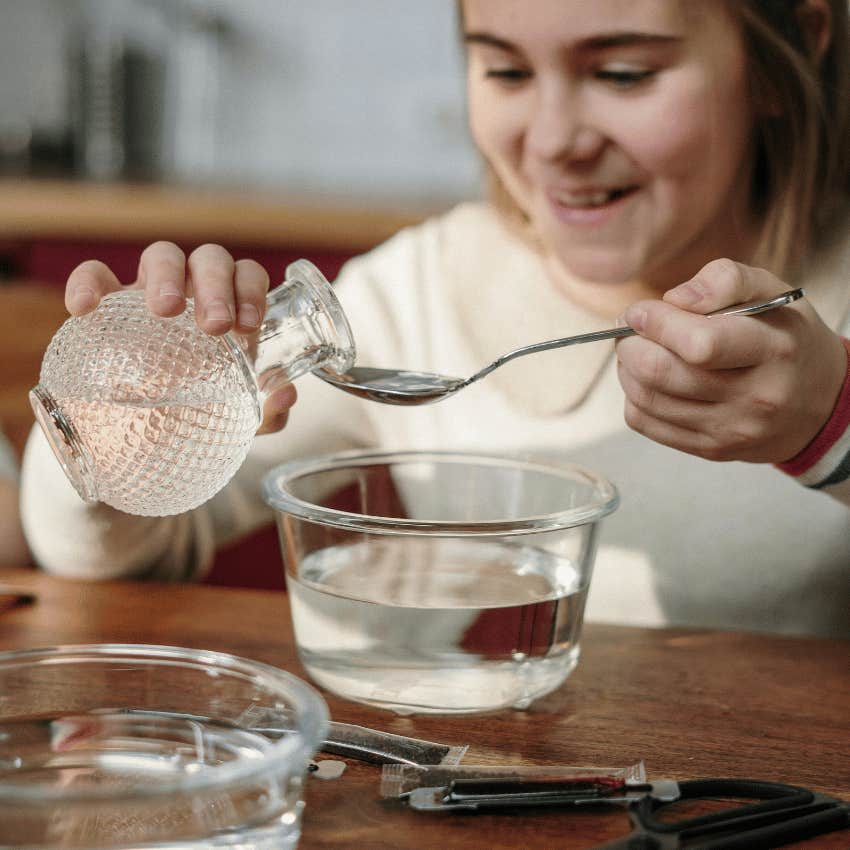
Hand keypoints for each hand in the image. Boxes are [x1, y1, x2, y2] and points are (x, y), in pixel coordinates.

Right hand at [64, 242, 295, 434]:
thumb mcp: (238, 417)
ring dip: (167, 276)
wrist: (145, 434)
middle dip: (216, 285)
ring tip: (165, 310)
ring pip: (162, 254)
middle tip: (215, 326)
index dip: (251, 290)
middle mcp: (194, 291)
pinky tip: (86, 308)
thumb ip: (267, 411)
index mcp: (230, 309)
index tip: (249, 326)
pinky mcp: (106, 304)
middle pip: (209, 260)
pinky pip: (94, 274)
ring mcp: (148, 292)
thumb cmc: (201, 410)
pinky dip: (89, 283)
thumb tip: (286, 397)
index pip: (247, 275)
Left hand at [616, 259, 846, 462]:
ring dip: (626, 369)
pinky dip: (633, 397)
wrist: (818, 404)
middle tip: (631, 330)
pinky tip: (648, 380)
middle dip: (630, 345)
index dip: (655, 322)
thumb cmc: (785, 339)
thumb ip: (725, 280)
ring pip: (645, 399)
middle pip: (660, 372)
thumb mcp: (772, 294)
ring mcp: (731, 430)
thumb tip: (674, 299)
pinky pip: (644, 423)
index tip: (639, 310)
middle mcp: (755, 397)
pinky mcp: (710, 449)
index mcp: (774, 350)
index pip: (699, 343)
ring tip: (637, 351)